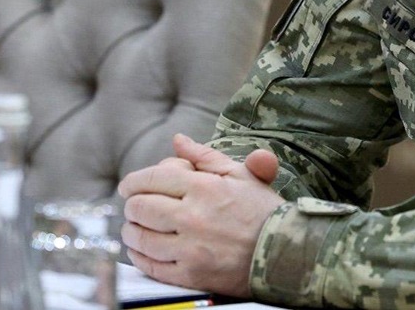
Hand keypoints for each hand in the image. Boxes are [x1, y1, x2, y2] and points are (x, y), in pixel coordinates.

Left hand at [117, 134, 284, 296]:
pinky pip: (152, 267)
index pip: (152, 180)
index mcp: (204, 188)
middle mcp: (193, 217)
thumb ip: (205, 156)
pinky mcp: (192, 275)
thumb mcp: (239, 175)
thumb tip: (178, 140)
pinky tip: (139, 251)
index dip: (133, 182)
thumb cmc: (263, 211)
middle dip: (131, 206)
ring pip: (142, 238)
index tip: (127, 186)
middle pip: (141, 208)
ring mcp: (191, 248)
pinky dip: (139, 258)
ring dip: (132, 231)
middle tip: (133, 207)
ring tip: (133, 228)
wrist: (287, 254)